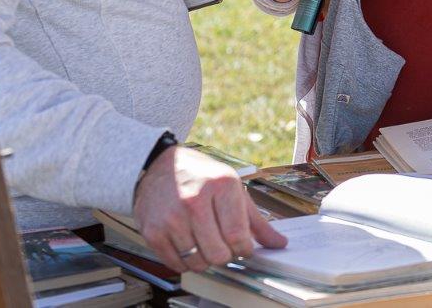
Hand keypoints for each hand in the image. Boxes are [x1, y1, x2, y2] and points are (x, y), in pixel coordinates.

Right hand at [133, 146, 286, 272]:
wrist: (159, 166)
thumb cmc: (201, 177)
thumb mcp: (233, 188)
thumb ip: (257, 220)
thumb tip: (279, 243)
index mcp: (221, 186)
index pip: (238, 236)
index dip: (245, 249)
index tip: (244, 248)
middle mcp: (195, 200)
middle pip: (219, 254)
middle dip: (226, 256)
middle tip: (224, 246)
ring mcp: (172, 217)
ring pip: (198, 262)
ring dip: (205, 260)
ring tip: (205, 243)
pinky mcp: (153, 231)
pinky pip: (175, 264)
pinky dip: (185, 262)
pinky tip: (188, 245)